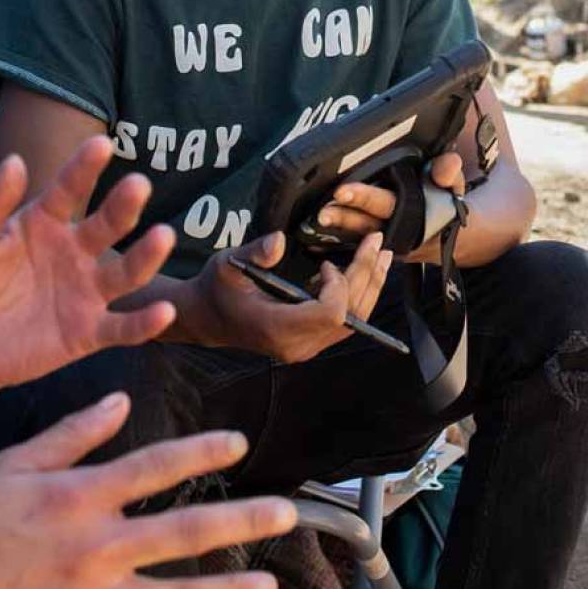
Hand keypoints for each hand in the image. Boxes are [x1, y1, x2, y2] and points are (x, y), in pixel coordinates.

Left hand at [0, 138, 177, 403]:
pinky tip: (164, 312)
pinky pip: (121, 327)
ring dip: (146, 255)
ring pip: (124, 272)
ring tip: (164, 236)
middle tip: (138, 184)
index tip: (101, 143)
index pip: (70, 188)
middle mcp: (75, 251)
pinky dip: (144, 322)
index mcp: (46, 222)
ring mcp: (85, 292)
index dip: (85, 167)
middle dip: (124, 205)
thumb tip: (15, 160)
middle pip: (107, 225)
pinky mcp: (87, 332)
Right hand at [0, 393, 296, 588]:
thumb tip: (122, 399)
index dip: (202, 452)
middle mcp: (91, 550)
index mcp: (76, 497)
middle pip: (185, 534)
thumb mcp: (14, 464)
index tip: (239, 443)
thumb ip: (73, 433)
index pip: (156, 467)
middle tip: (287, 513)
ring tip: (263, 585)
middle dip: (243, 522)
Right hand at [192, 231, 392, 363]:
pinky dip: (356, 296)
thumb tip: (279, 240)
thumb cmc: (217, 287)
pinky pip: (344, 324)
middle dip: (366, 276)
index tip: (325, 263)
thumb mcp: (229, 264)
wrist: (207, 318)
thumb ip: (256, 253)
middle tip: (376, 241)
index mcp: (277, 328)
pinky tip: (360, 271)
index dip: (338, 286)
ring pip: (353, 323)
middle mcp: (297, 345)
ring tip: (379, 254)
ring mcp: (305, 348)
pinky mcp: (309, 343)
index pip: (330, 314)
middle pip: (350, 317)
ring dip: (369, 286)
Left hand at [316, 152, 464, 260]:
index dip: (363, 198)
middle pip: (364, 224)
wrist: (448, 235)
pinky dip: (334, 243)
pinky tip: (313, 237)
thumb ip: (449, 173)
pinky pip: (352, 246)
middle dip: (342, 217)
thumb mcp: (454, 186)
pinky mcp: (374, 249)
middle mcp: (394, 232)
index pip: (385, 204)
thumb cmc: (445, 202)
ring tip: (315, 220)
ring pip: (355, 237)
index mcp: (413, 214)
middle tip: (321, 210)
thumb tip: (448, 164)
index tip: (341, 191)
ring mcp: (382, 242)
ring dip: (336, 229)